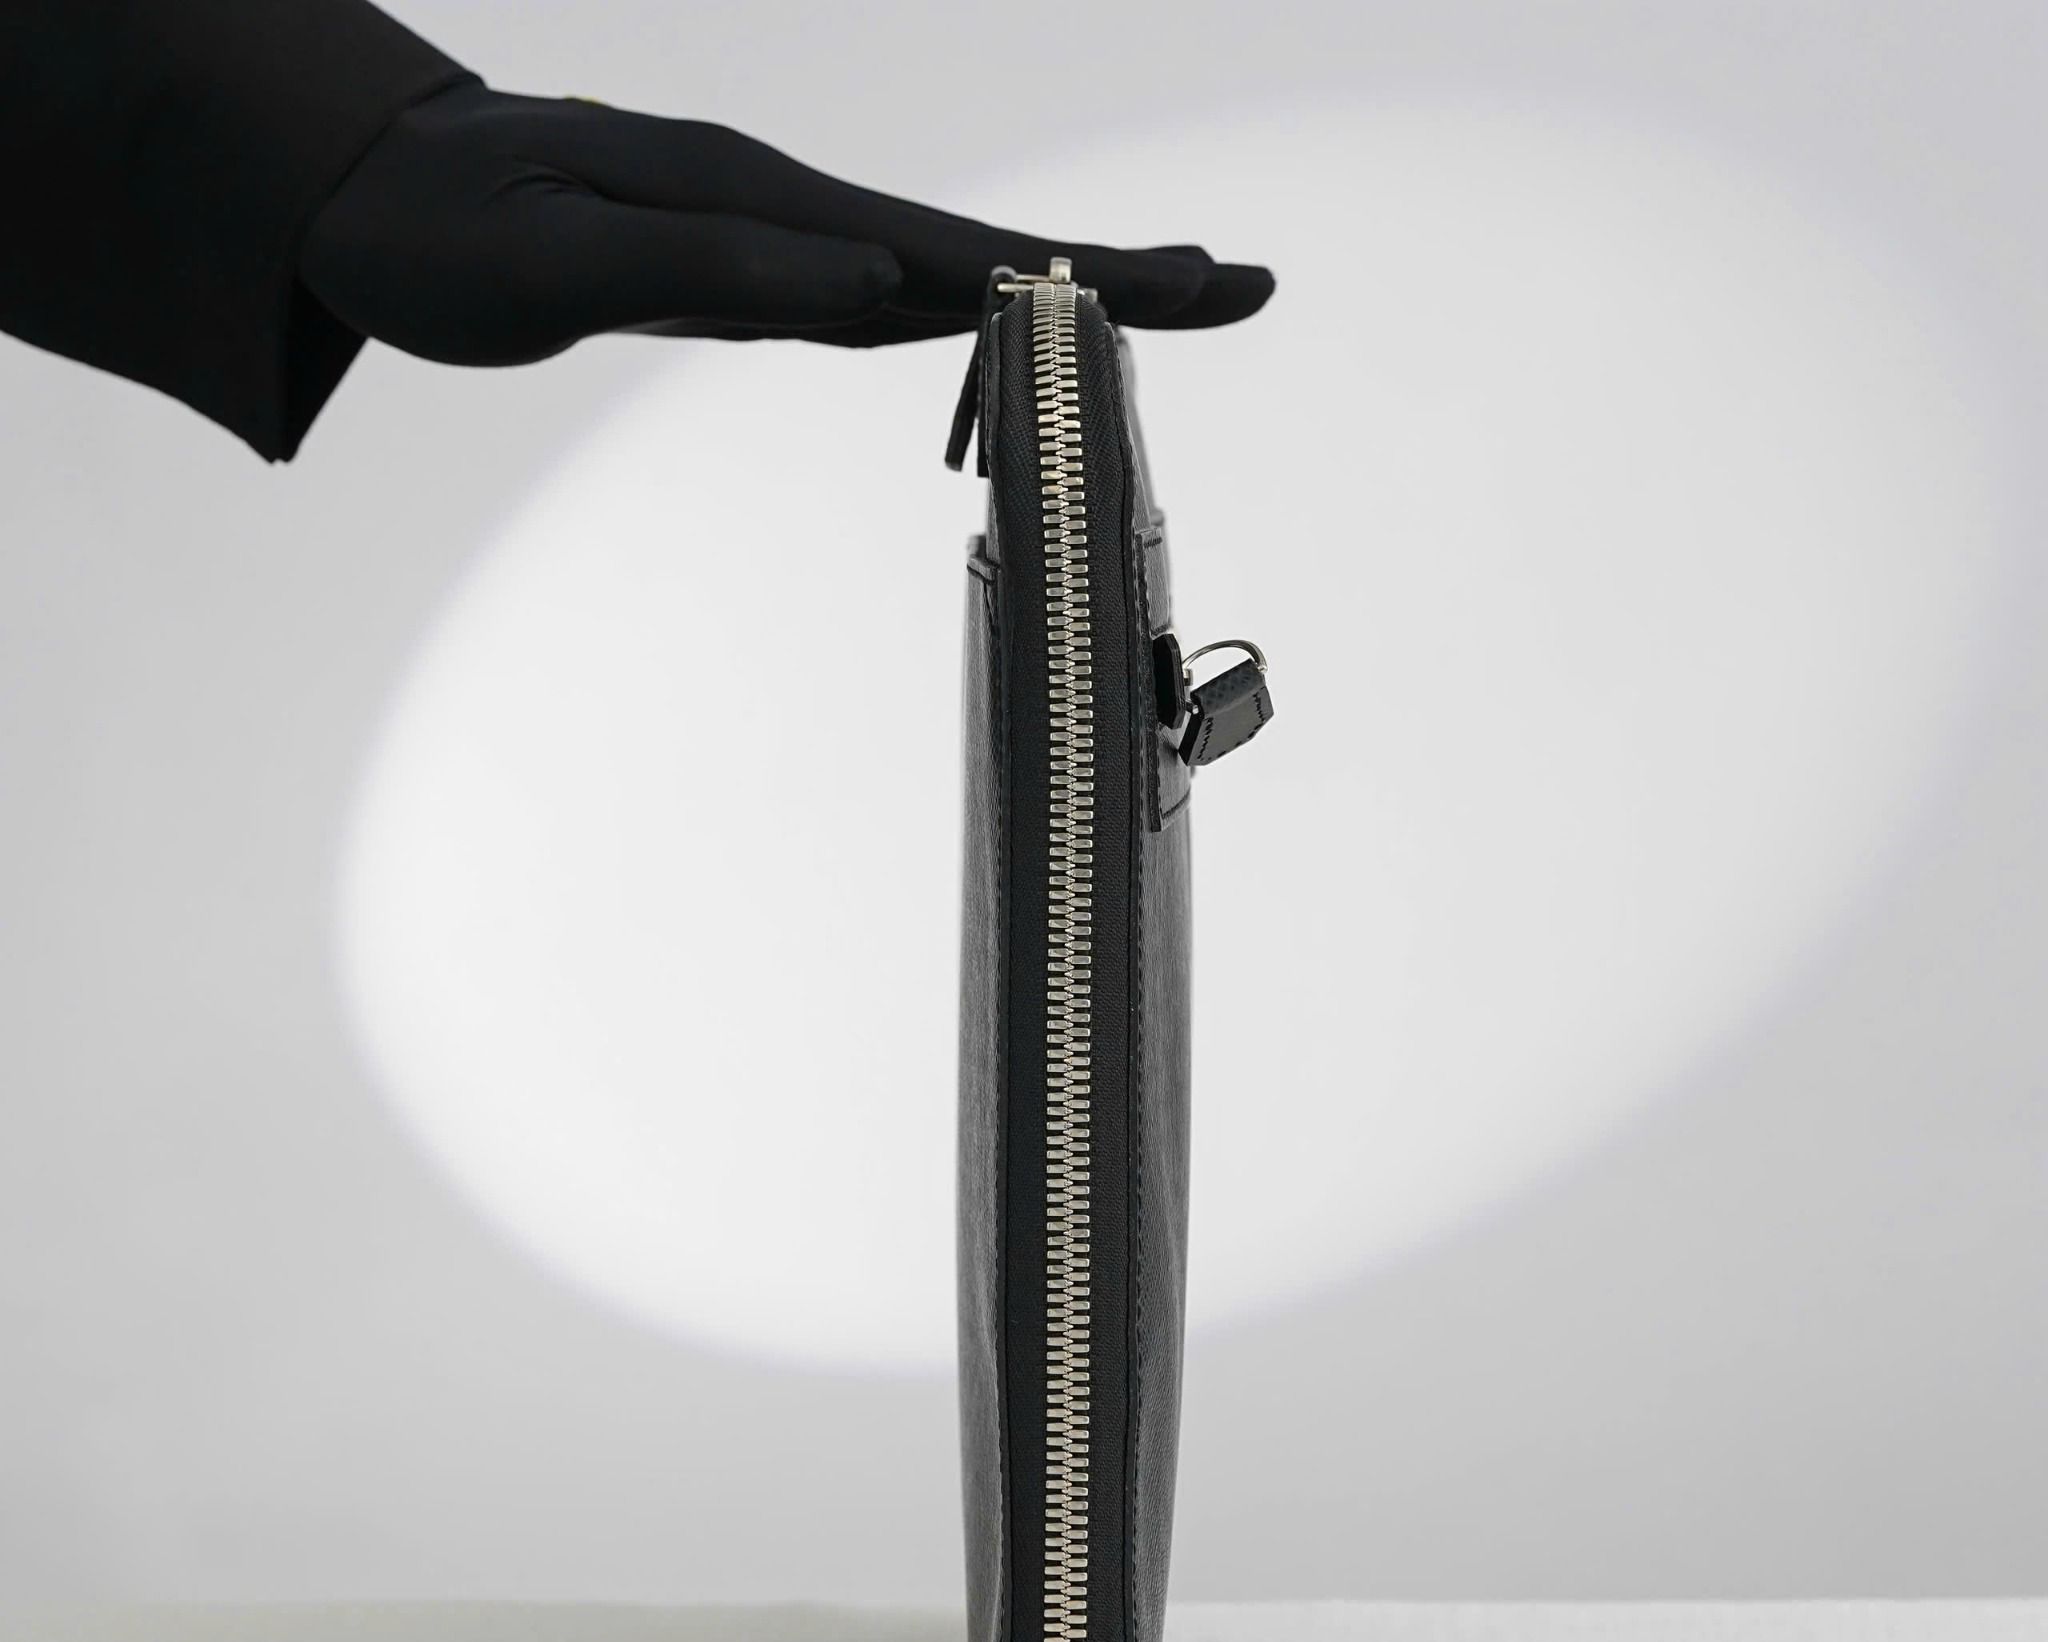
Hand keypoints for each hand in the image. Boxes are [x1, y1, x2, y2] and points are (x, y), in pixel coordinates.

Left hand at [301, 83, 1274, 365]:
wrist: (376, 194)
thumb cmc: (448, 231)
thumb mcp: (564, 260)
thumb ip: (723, 272)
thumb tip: (876, 295)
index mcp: (768, 207)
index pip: (956, 252)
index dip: (1082, 273)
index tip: (1197, 283)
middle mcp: (793, 216)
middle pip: (983, 254)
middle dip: (1115, 275)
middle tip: (1238, 287)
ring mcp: (780, 243)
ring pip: (945, 275)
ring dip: (1057, 293)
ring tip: (1164, 304)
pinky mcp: (754, 273)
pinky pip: (885, 299)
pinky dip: (967, 312)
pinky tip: (1011, 322)